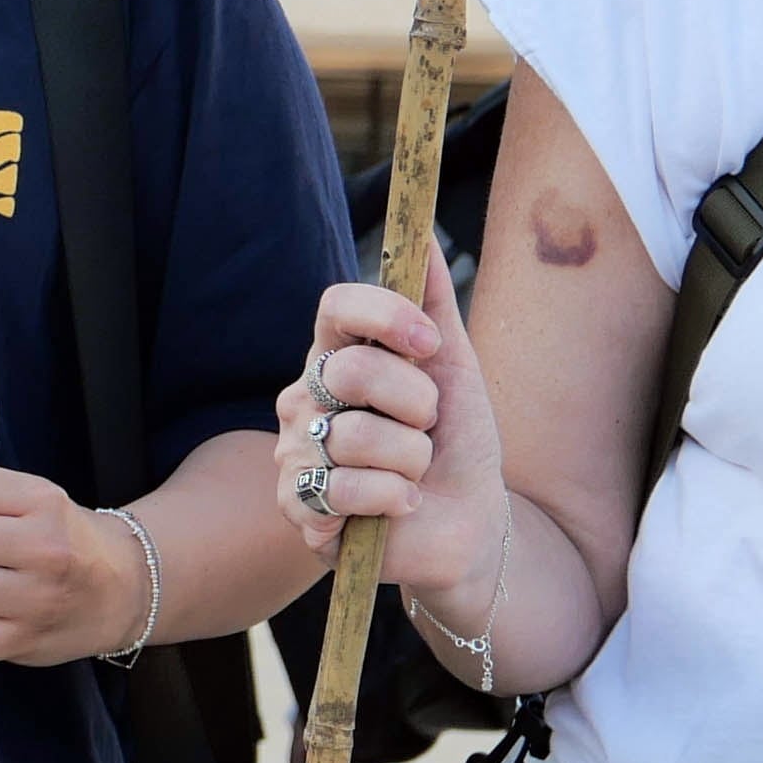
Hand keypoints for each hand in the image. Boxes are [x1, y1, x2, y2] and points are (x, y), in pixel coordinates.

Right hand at [281, 259, 509, 620]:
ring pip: (356, 437)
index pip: (337, 306)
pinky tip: (398, 508)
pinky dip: (393, 500)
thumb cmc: (456, 444)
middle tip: (427, 429)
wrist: (468, 524)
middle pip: (350, 371)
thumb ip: (435, 305)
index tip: (430, 346)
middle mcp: (304, 399)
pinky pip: (346, 490)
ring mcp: (294, 453)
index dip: (386, 317)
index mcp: (337, 356)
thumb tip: (425, 238)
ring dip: (411, 461)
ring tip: (414, 475)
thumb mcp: (455, 369)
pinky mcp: (299, 509)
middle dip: (415, 404)